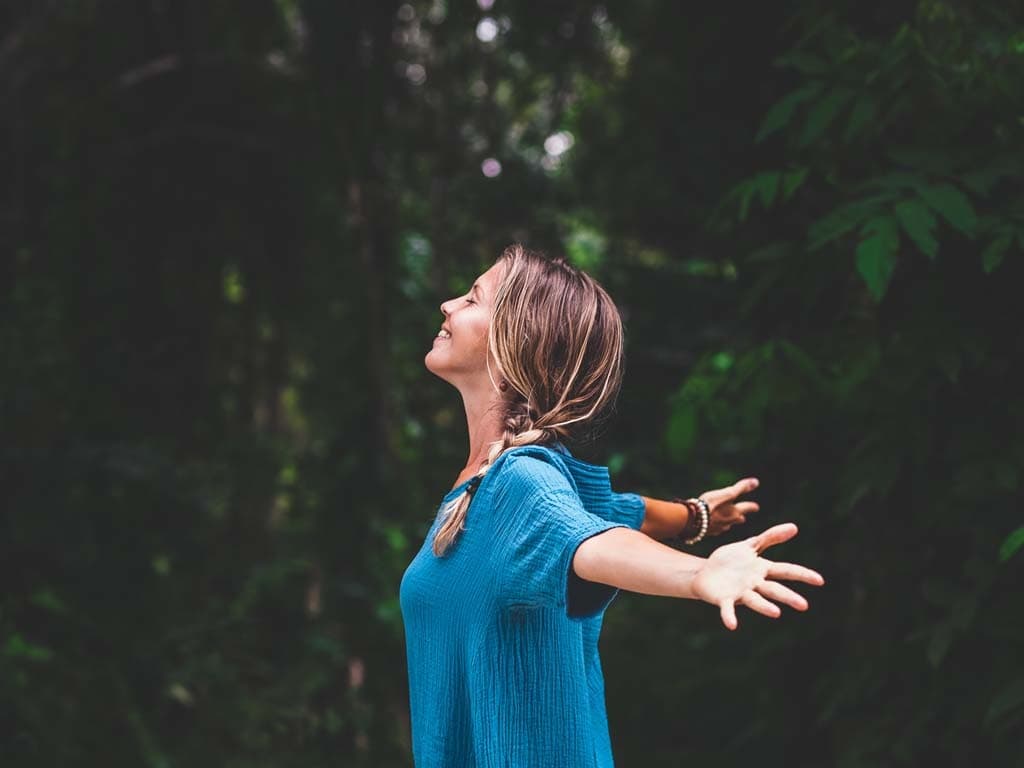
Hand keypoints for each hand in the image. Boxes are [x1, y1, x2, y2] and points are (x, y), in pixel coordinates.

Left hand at [691, 523, 823, 629]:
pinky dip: (730, 617)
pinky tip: (732, 625)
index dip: (802, 575)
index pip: (786, 571)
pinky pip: (728, 609)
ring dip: (765, 607)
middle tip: (804, 605)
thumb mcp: (750, 545)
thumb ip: (770, 537)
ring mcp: (740, 593)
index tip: (820, 580)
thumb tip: (794, 527)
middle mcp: (754, 584)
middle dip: (788, 597)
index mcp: (762, 569)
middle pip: (774, 590)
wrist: (705, 572)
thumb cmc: (730, 561)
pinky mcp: (724, 599)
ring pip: (755, 601)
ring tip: (776, 613)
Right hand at [699, 476, 760, 535]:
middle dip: (740, 516)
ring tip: (726, 520)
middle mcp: (729, 522)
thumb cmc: (710, 505)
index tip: (756, 507)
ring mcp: (718, 529)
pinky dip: (715, 525)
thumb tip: (756, 482)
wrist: (692, 520)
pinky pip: (715, 529)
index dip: (752, 506)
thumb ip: (741, 488)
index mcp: (735, 512)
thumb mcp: (727, 494)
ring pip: (727, 525)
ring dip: (728, 522)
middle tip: (742, 516)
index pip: (747, 508)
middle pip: (738, 519)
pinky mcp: (708, 533)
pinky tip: (711, 524)